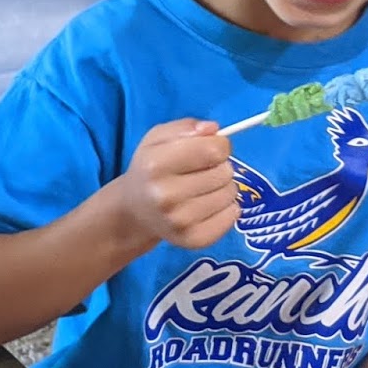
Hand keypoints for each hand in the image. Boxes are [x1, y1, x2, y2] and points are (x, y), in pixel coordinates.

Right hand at [112, 119, 238, 249]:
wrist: (134, 210)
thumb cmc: (150, 169)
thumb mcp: (157, 138)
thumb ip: (185, 127)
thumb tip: (214, 129)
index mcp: (155, 165)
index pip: (213, 150)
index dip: (219, 145)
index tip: (211, 149)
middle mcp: (166, 196)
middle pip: (225, 172)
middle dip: (219, 167)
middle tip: (202, 171)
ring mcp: (180, 221)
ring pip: (231, 194)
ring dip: (222, 187)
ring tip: (203, 189)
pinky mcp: (194, 240)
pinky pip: (232, 216)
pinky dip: (227, 208)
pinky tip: (207, 205)